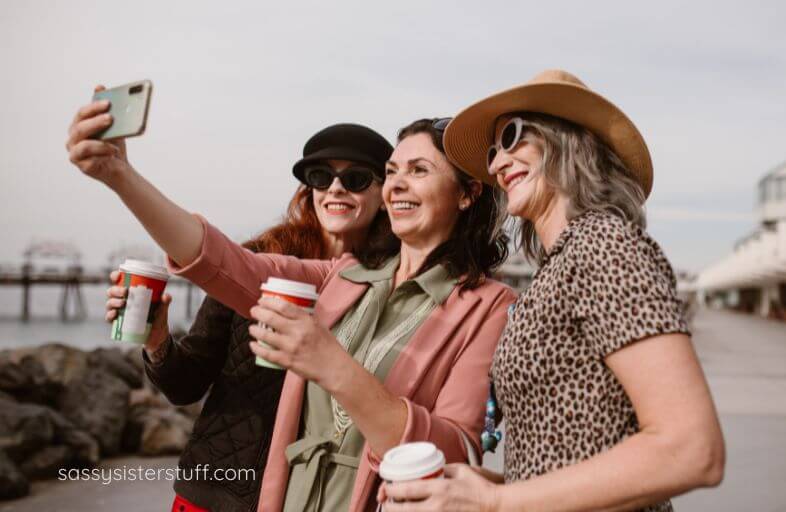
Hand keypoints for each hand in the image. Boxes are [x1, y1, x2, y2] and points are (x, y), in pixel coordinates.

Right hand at [66, 84, 131, 186]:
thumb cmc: (113, 144)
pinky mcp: (82, 166)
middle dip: (96, 122)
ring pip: (83, 145)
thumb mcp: (114, 126)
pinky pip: (90, 159)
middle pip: (80, 128)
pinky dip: (103, 154)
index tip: (108, 103)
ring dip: (100, 142)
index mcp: (79, 125)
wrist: (119, 167)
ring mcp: (75, 153)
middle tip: (111, 118)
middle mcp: (73, 138)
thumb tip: (99, 86)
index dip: (94, 107)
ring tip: (115, 142)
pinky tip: (113, 152)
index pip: (82, 113)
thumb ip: (106, 108)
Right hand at [106, 270, 171, 361]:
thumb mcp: (162, 308)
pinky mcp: (118, 323)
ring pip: (109, 303)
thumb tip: (166, 296)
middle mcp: (123, 300)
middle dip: (116, 290)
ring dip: (113, 301)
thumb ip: (165, 302)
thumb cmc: (158, 317)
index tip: (118, 275)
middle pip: (112, 291)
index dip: (115, 276)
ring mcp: (119, 311)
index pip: (119, 281)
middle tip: (125, 291)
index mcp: (131, 293)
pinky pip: (109, 318)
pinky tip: (115, 314)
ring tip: (123, 303)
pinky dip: (110, 315)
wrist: (157, 336)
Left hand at [248, 296, 346, 385]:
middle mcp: (298, 332)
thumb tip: (286, 311)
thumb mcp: (318, 325)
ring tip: (252, 328)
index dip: (269, 301)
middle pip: (271, 318)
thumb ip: (303, 318)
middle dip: (257, 312)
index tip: (262, 301)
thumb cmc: (328, 346)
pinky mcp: (287, 361)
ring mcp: (291, 347)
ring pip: (265, 335)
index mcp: (306, 321)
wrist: (333, 367)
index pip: (283, 306)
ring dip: (255, 330)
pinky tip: (253, 345)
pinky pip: (266, 354)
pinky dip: (257, 348)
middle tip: (254, 311)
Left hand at [378, 464, 500, 511]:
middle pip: (404, 509)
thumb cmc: (480, 488)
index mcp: (440, 488)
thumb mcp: (460, 470)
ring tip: (396, 509)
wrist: (496, 507)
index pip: (408, 489)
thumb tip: (430, 468)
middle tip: (386, 502)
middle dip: (390, 506)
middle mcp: (437, 506)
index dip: (391, 489)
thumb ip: (442, 469)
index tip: (386, 487)